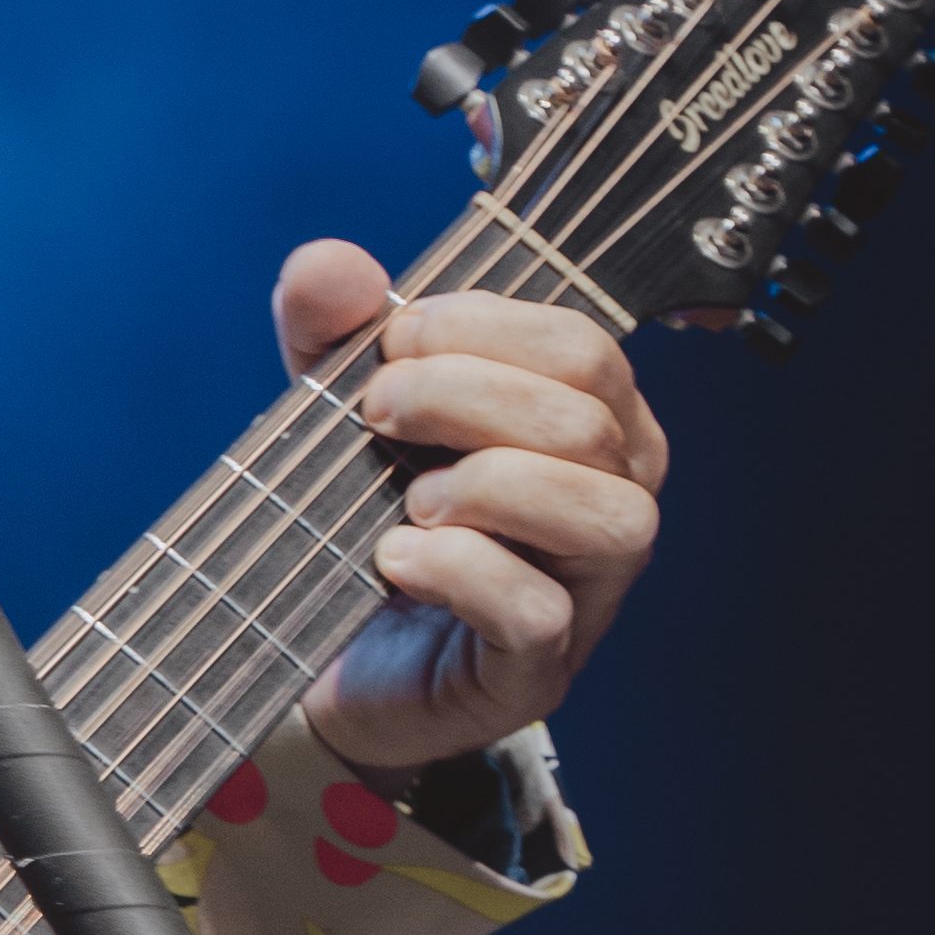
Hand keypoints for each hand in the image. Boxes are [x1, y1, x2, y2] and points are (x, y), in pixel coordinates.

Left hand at [276, 243, 669, 774]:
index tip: (389, 342)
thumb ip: (332, 329)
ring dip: (487, 485)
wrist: (323, 661)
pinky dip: (460, 570)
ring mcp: (587, 593)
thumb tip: (331, 264)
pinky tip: (396, 558)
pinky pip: (538, 610)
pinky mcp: (536, 670)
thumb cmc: (359, 521)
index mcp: (590, 424)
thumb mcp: (339, 407)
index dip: (481, 328)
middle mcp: (612, 501)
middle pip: (589, 420)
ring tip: (408, 498)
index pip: (583, 347)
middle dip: (465, 395)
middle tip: (375, 413)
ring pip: (604, 513)